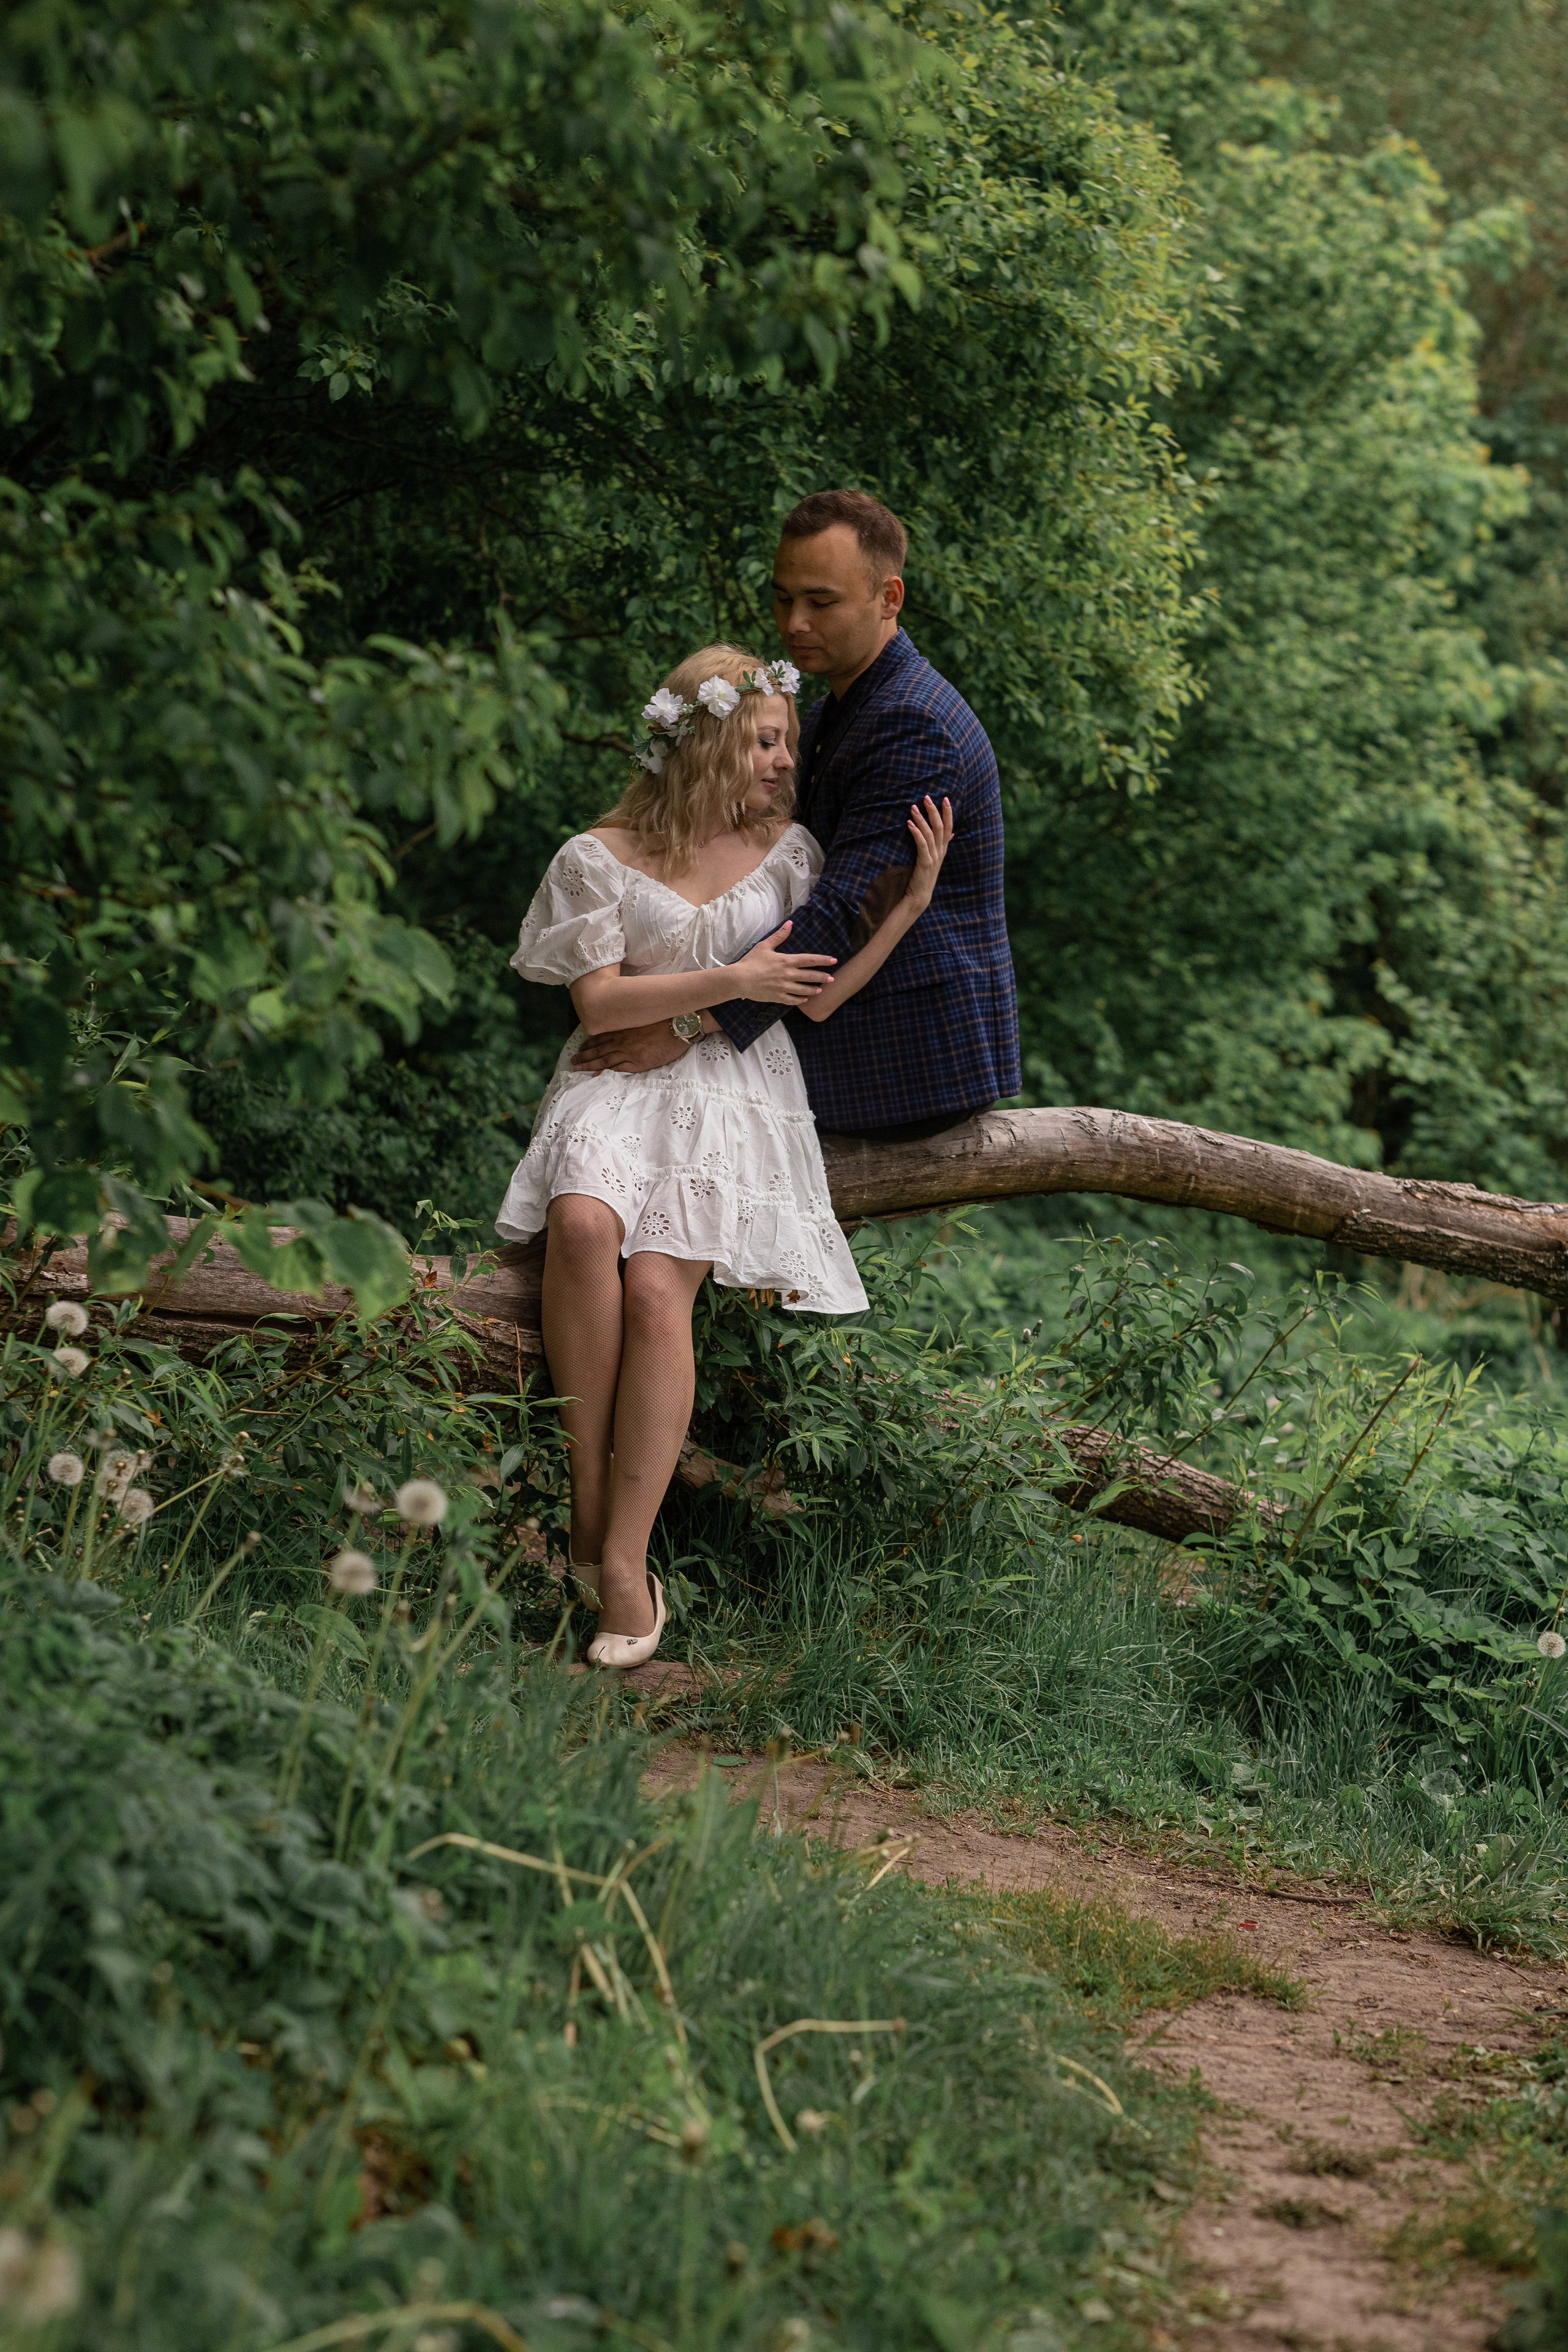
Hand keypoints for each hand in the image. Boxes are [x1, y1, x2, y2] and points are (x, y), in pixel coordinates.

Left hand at [572, 1020, 692, 1073]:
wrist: (678, 1027)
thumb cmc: (664, 1021)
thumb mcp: (643, 1019)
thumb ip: (631, 1026)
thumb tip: (623, 1030)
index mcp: (623, 1029)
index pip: (601, 1037)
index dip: (589, 1043)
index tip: (580, 1048)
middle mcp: (622, 1040)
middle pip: (598, 1049)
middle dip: (584, 1056)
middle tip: (573, 1061)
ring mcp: (628, 1052)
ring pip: (603, 1060)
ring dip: (589, 1065)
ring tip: (578, 1069)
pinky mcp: (637, 1062)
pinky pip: (617, 1068)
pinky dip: (605, 1072)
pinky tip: (596, 1075)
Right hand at [730, 920, 837, 1004]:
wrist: (739, 979)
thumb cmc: (751, 961)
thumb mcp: (765, 945)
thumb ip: (779, 936)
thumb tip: (790, 923)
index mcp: (786, 961)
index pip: (809, 960)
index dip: (823, 960)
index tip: (833, 961)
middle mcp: (788, 975)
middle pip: (810, 976)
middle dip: (823, 977)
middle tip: (832, 979)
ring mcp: (784, 987)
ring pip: (804, 990)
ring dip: (814, 990)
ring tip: (820, 990)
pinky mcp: (777, 997)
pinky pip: (793, 1000)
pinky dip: (800, 1000)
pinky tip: (805, 999)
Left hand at [902, 795, 953, 913]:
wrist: (919, 896)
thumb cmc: (924, 876)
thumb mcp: (934, 859)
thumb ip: (941, 845)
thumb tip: (951, 834)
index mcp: (943, 849)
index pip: (949, 827)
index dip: (948, 813)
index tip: (945, 798)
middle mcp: (940, 852)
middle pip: (940, 827)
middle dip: (934, 811)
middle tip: (926, 797)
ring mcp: (933, 858)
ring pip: (930, 834)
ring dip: (922, 819)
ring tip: (913, 808)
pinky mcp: (925, 863)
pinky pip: (922, 845)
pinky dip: (916, 833)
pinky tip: (909, 824)